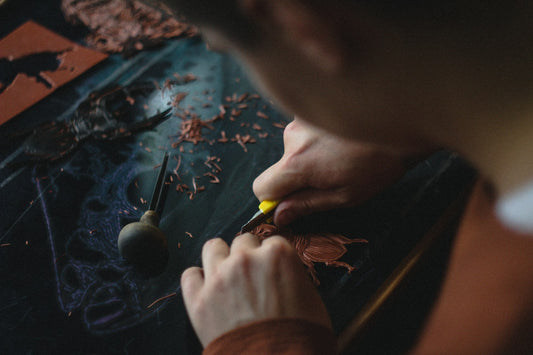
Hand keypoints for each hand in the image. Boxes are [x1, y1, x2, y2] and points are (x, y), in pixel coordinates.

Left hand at [180, 233, 331, 346]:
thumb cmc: (301, 337)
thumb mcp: (311, 299)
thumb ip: (292, 276)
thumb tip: (283, 275)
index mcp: (277, 255)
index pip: (272, 241)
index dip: (273, 257)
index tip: (272, 270)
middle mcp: (245, 259)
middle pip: (243, 241)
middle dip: (248, 256)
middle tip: (252, 276)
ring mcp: (219, 277)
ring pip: (213, 247)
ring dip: (221, 258)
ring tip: (227, 275)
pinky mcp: (198, 300)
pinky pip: (189, 275)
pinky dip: (197, 281)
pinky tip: (207, 290)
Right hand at [253, 118, 407, 224]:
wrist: (401, 122)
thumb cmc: (378, 164)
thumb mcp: (344, 195)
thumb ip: (306, 205)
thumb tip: (279, 215)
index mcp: (298, 163)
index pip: (262, 187)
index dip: (273, 199)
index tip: (292, 202)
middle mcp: (293, 137)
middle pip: (280, 166)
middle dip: (298, 176)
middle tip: (332, 176)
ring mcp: (302, 119)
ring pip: (294, 149)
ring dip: (311, 155)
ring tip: (342, 156)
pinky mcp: (312, 108)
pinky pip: (305, 132)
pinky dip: (318, 139)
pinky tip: (342, 140)